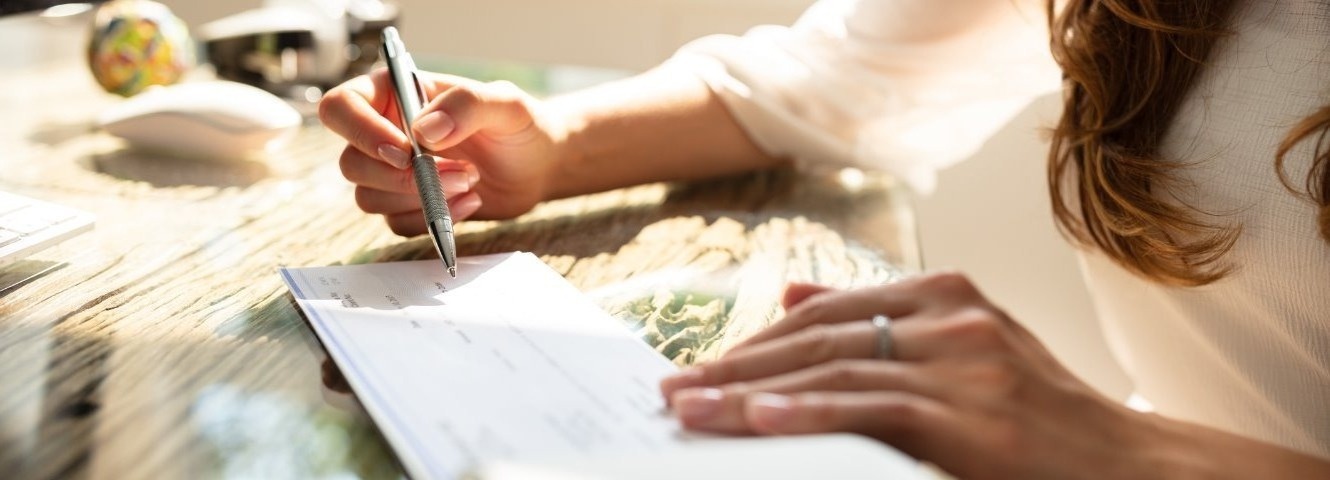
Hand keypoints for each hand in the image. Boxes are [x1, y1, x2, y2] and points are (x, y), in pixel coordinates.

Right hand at [319, 68, 566, 235]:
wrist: (538, 166)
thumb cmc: (520, 125)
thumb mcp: (505, 104)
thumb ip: (466, 105)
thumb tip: (424, 131)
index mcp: (394, 94)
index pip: (341, 107)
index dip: (361, 132)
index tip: (406, 151)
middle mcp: (384, 133)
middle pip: (351, 163)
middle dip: (402, 178)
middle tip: (459, 172)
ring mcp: (392, 173)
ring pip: (368, 198)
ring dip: (419, 199)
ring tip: (470, 181)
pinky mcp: (409, 205)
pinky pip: (396, 223)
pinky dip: (432, 219)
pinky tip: (470, 202)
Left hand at [659, 273, 1158, 478]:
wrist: (1134, 469)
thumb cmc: (1043, 422)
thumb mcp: (965, 353)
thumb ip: (883, 324)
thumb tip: (790, 298)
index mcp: (946, 296)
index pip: (827, 311)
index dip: (756, 339)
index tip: (703, 365)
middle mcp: (953, 318)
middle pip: (818, 336)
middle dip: (739, 364)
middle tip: (676, 390)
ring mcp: (966, 363)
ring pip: (836, 367)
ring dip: (752, 390)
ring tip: (692, 408)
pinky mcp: (975, 416)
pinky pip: (876, 407)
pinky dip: (812, 411)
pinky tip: (760, 418)